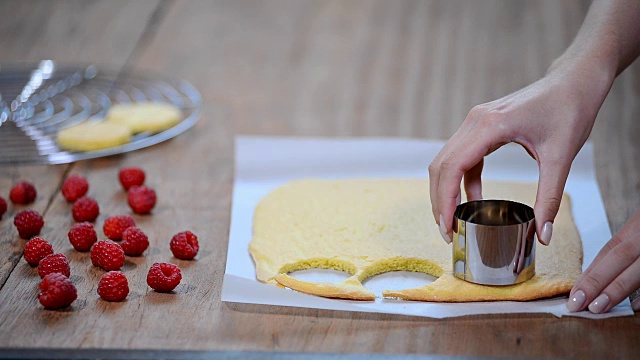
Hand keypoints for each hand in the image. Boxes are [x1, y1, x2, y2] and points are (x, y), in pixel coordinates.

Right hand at [428, 64, 612, 243]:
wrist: (574, 81)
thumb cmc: (569, 110)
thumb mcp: (561, 157)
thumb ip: (549, 198)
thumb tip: (543, 235)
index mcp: (489, 126)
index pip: (452, 168)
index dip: (445, 200)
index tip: (447, 226)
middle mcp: (474, 122)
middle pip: (440, 166)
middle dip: (439, 201)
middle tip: (447, 231)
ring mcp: (474, 122)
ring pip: (445, 161)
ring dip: (445, 191)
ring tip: (454, 219)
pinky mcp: (480, 126)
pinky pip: (461, 157)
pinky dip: (462, 180)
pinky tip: (474, 199)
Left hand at [567, 209, 639, 312]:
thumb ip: (629, 246)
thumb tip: (599, 274)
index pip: (612, 247)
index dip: (592, 270)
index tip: (573, 291)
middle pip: (623, 255)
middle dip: (599, 281)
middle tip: (577, 303)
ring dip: (620, 288)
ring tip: (599, 307)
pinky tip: (635, 307)